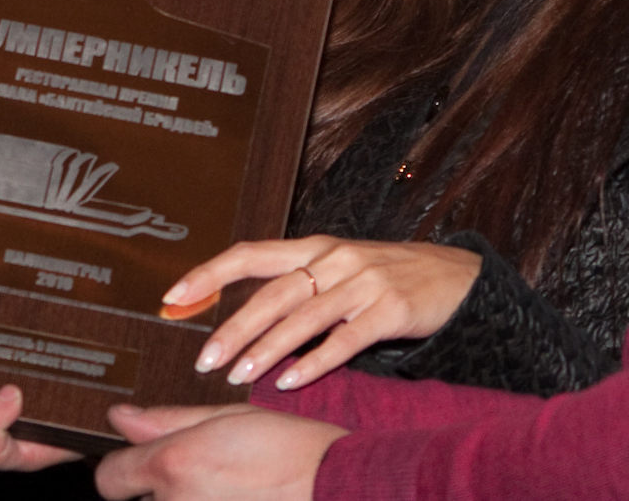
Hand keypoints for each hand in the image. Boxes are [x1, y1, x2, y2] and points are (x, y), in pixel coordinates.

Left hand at [95, 404, 343, 500]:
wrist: (335, 487)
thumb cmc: (290, 449)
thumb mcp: (228, 416)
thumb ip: (168, 420)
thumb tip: (121, 418)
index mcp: (174, 464)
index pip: (109, 477)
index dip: (123, 467)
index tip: (139, 463)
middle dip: (159, 489)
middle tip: (201, 474)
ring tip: (224, 488)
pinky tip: (234, 499)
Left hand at [164, 236, 481, 390]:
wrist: (455, 277)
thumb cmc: (387, 278)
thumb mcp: (338, 271)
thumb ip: (295, 288)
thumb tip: (240, 321)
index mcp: (315, 247)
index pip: (251, 254)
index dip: (209, 273)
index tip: (173, 295)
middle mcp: (335, 259)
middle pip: (272, 293)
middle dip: (233, 327)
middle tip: (204, 359)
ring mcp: (364, 282)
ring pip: (302, 318)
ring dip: (266, 349)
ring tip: (239, 376)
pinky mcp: (389, 309)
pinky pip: (344, 339)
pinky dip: (315, 362)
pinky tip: (291, 381)